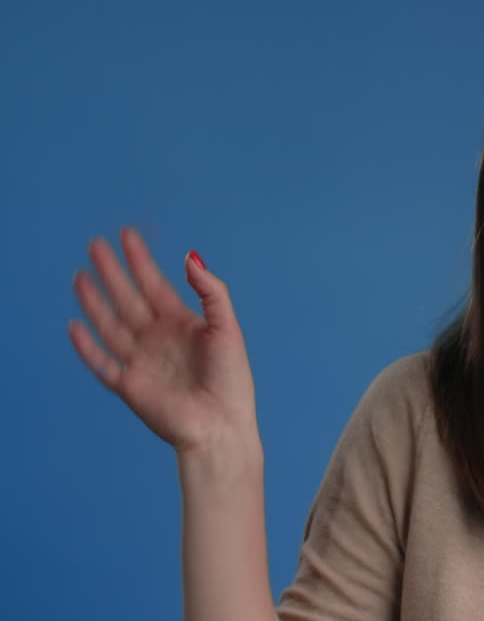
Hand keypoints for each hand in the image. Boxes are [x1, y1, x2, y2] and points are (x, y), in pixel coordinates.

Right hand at [68, 227, 259, 454]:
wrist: (221, 425)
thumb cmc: (232, 379)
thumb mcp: (227, 327)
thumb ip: (210, 292)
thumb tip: (190, 257)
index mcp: (183, 324)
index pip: (155, 285)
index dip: (140, 261)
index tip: (127, 235)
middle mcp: (159, 339)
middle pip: (128, 298)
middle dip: (112, 272)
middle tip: (95, 245)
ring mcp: (142, 361)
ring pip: (110, 325)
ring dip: (95, 302)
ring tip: (80, 276)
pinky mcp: (129, 385)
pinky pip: (102, 362)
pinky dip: (87, 347)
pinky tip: (75, 326)